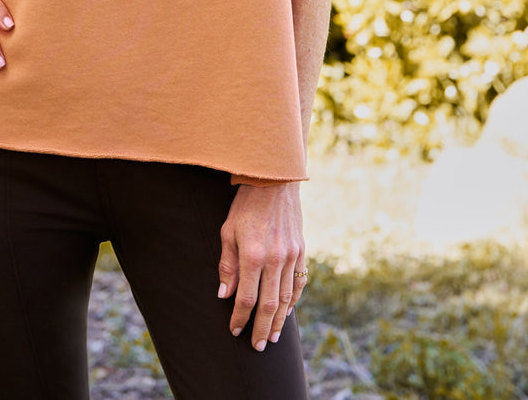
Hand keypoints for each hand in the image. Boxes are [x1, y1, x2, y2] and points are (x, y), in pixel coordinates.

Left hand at [217, 182, 306, 349]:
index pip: (246, 298)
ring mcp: (291, 255)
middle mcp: (274, 259)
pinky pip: (299, 282)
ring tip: (273, 337)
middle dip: (262, 328)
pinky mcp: (301, 250)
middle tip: (257, 346)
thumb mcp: (228, 231)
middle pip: (269, 305)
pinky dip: (293, 301)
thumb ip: (228, 264)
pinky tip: (287, 312)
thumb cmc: (245, 205)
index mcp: (252, 255)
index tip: (234, 330)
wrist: (274, 180)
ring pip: (286, 298)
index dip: (239, 317)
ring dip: (280, 321)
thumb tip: (225, 294)